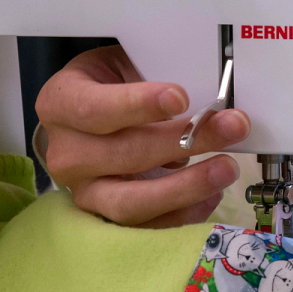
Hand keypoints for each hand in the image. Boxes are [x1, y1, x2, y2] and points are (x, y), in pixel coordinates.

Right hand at [36, 45, 250, 227]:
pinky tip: (212, 193)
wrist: (88, 118)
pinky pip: (147, 227)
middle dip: (184, 141)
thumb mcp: (123, 64)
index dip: (138, 105)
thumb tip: (207, 94)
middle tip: (231, 127)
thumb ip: (155, 74)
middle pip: (124, 155)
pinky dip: (183, 213)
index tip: (181, 97)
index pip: (95, 108)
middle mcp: (67, 153)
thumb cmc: (111, 86)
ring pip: (131, 202)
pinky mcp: (106, 218)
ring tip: (226, 168)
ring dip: (186, 187)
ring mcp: (85, 191)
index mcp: (61, 104)